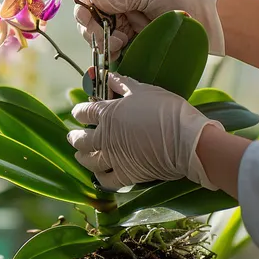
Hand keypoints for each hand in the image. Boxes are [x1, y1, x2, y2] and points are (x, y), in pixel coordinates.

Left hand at [66, 73, 223, 190]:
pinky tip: (99, 176)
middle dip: (75, 137)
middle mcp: (105, 137)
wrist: (186, 141)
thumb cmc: (166, 111)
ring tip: (80, 156)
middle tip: (72, 137)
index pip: (84, 112)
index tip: (79, 112)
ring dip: (82, 158)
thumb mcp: (144, 90)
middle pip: (81, 139)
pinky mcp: (127, 175)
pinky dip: (100, 178)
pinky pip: (107, 181)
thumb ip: (123, 84)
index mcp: (107, 114)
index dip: (79, 112)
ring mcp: (114, 158)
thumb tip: (109, 77)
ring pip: (89, 161)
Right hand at [74, 0, 239, 60]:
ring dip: (104, 44)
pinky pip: (119, 53)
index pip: (93, 0)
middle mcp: (125, 9)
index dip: (85, 10)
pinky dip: (113, 57)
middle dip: (94, 31)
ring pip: (103, 39)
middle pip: (93, 21)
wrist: (216, 17)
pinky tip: (119, 56)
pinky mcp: (142, 46)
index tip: (87, 19)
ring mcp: (133, 28)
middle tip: (109, 39)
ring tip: (123, 46)